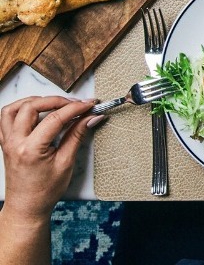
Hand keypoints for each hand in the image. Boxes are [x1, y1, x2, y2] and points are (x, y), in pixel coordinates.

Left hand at [0, 96, 102, 219]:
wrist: (26, 207)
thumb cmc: (45, 191)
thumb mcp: (66, 163)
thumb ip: (77, 135)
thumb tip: (91, 117)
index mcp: (31, 149)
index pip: (55, 118)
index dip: (75, 108)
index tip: (90, 105)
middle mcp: (15, 143)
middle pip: (31, 107)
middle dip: (55, 100)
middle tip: (74, 104)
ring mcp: (7, 142)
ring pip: (13, 109)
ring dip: (33, 101)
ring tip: (53, 104)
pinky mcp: (6, 143)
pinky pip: (5, 119)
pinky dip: (19, 109)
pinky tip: (35, 112)